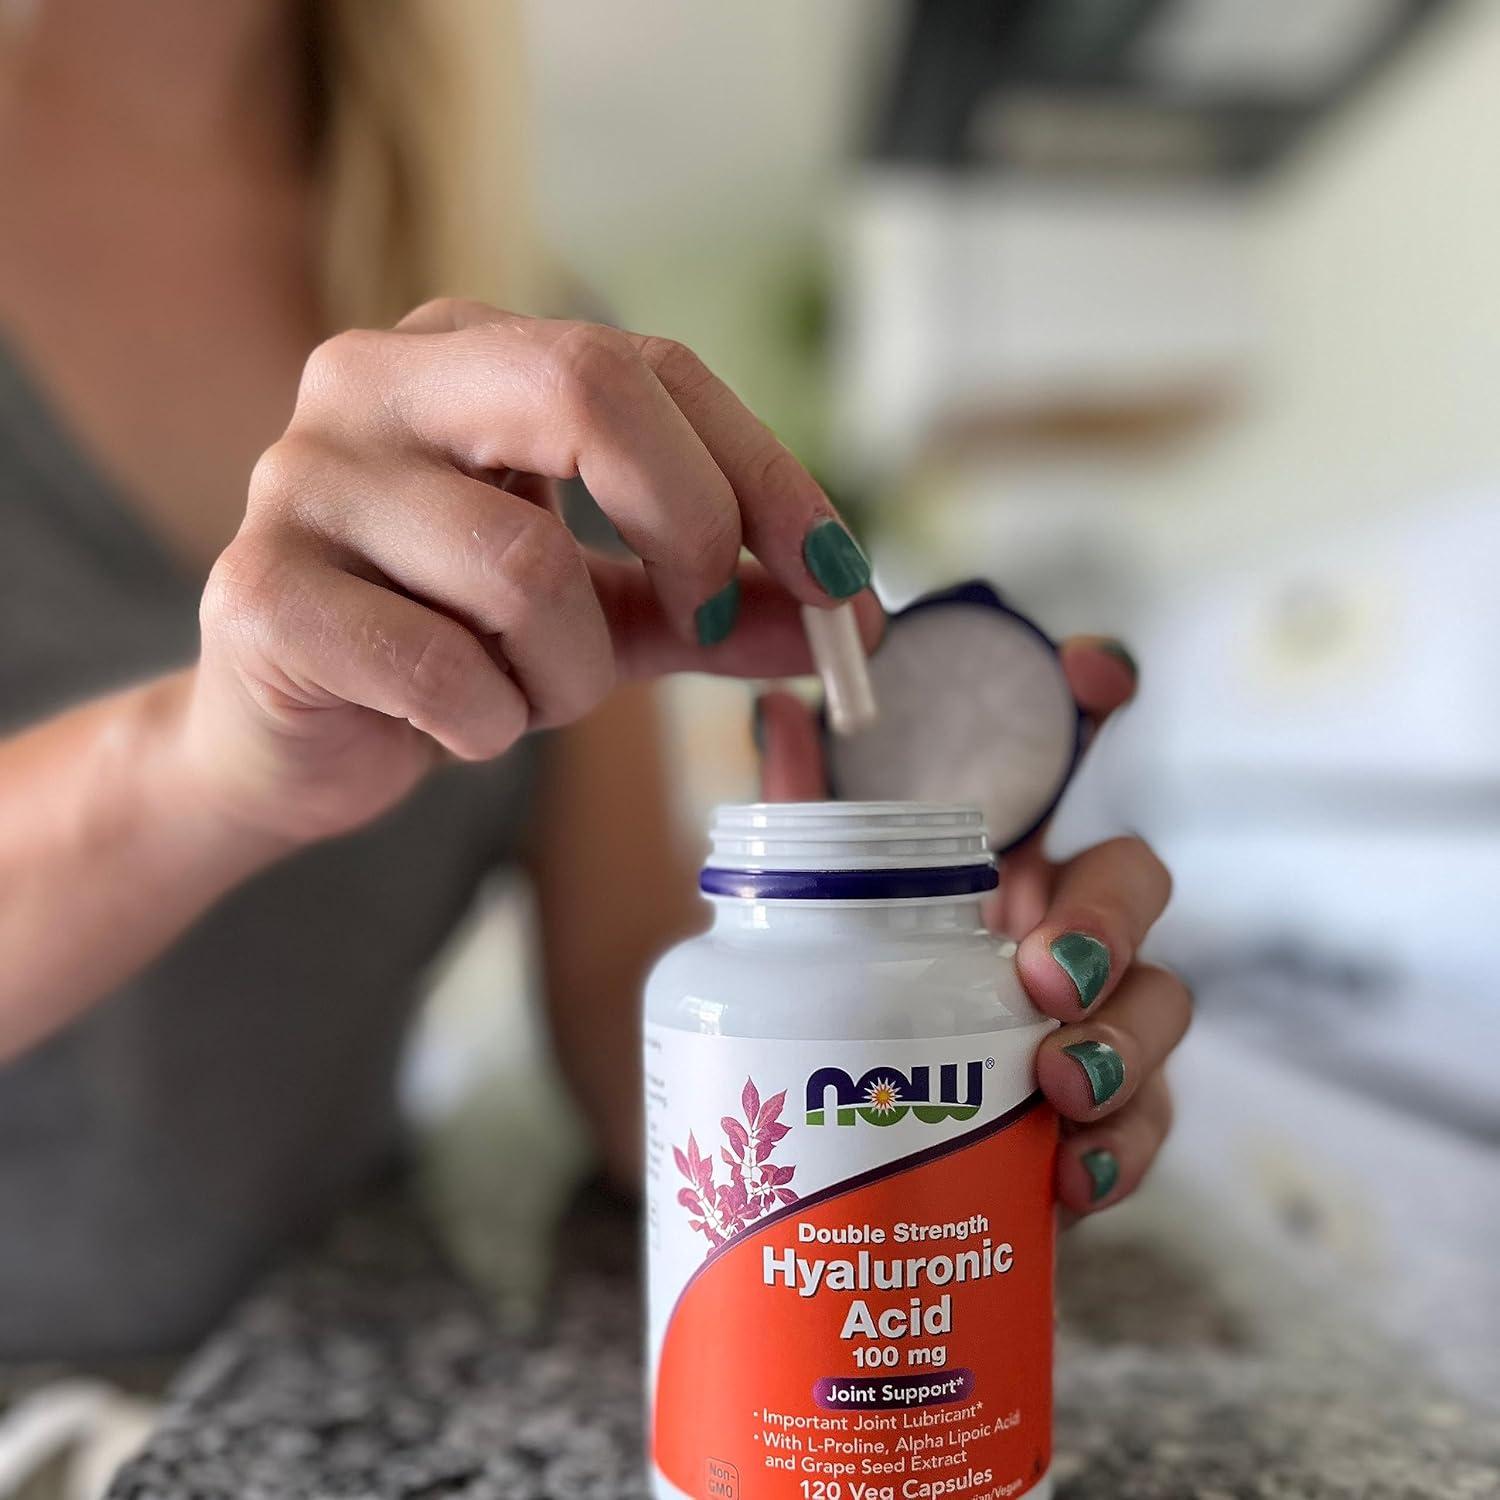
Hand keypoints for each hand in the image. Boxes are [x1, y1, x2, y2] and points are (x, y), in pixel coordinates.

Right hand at [184, 301, 881, 844]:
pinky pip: (443, 668)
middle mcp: (375, 381)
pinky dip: (488, 722)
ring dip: (570, 672)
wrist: (284, 739)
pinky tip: (455, 724)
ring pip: (525, 565)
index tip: (842, 579)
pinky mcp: (260, 592)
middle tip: (710, 621)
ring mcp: (301, 477)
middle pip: (585, 389)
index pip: (648, 366)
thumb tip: (850, 621)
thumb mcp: (603, 616)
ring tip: (530, 694)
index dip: (765, 473)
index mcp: (465, 352)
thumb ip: (716, 606)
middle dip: (691, 523)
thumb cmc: (448, 650)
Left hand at [755, 638, 1188, 1218]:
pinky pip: (1142, 1127)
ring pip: (1161, 1007)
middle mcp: (1062, 922)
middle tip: (1043, 976)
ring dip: (1125, 1044)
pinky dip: (1116, 1152)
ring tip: (1060, 1088)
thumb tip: (782, 713)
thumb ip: (808, 819)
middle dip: (1109, 919)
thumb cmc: (843, 998)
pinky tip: (1067, 1178)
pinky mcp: (1095, 1121)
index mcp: (1003, 853)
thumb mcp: (815, 910)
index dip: (1097, 692)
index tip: (1091, 671)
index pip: (1070, 753)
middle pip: (1134, 884)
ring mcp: (1094, 1021)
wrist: (838, 1142)